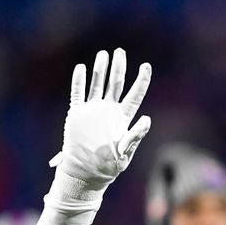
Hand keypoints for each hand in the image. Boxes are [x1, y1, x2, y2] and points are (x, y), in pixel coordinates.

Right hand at [50, 48, 151, 186]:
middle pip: (116, 85)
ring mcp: (93, 111)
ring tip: (103, 54)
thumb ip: (135, 136)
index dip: (141, 81)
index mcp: (123, 118)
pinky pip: (78, 94)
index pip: (135, 95)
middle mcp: (109, 111)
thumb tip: (148, 119)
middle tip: (120, 52)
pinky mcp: (77, 114)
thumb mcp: (125, 152)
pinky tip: (82, 68)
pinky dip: (79, 81)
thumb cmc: (109, 165)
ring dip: (100, 70)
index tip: (146, 66)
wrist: (87, 172)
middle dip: (118, 68)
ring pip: (97, 84)